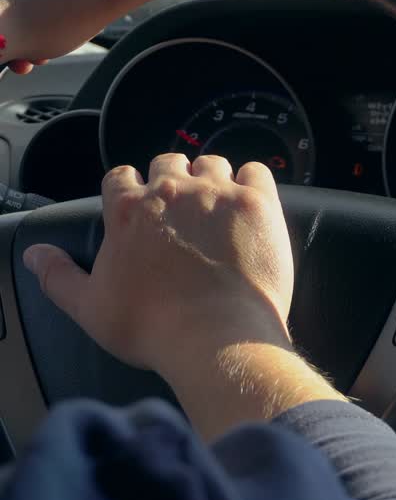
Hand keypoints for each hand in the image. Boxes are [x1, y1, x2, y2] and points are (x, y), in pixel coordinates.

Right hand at [23, 154, 293, 377]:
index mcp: (127, 210)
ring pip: (211, 163)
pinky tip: (249, 201)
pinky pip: (256, 171)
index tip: (141, 207)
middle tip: (181, 209)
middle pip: (168, 163)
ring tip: (217, 205)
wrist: (216, 337)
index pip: (121, 177)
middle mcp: (171, 191)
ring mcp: (217, 193)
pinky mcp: (257, 203)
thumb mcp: (89, 306)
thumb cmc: (151, 326)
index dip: (130, 190)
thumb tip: (34, 254)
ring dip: (211, 178)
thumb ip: (58, 276)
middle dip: (172, 180)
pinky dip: (252, 181)